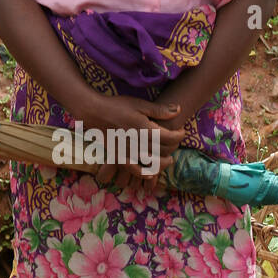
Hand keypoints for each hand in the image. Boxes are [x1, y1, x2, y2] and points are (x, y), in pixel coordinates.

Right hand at [72, 92, 186, 188]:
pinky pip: (134, 170)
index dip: (179, 136)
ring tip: (168, 159)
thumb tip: (178, 110)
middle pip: (163, 151)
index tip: (182, 132)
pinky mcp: (119, 157)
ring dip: (163, 163)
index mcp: (145, 128)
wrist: (94, 112)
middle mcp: (138, 142)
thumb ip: (159, 110)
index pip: (169, 137)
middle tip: (177, 144)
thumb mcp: (140, 104)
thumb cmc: (117, 106)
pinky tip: (151, 173)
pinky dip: (144, 173)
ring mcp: (128, 151)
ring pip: (152, 163)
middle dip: (173, 148)